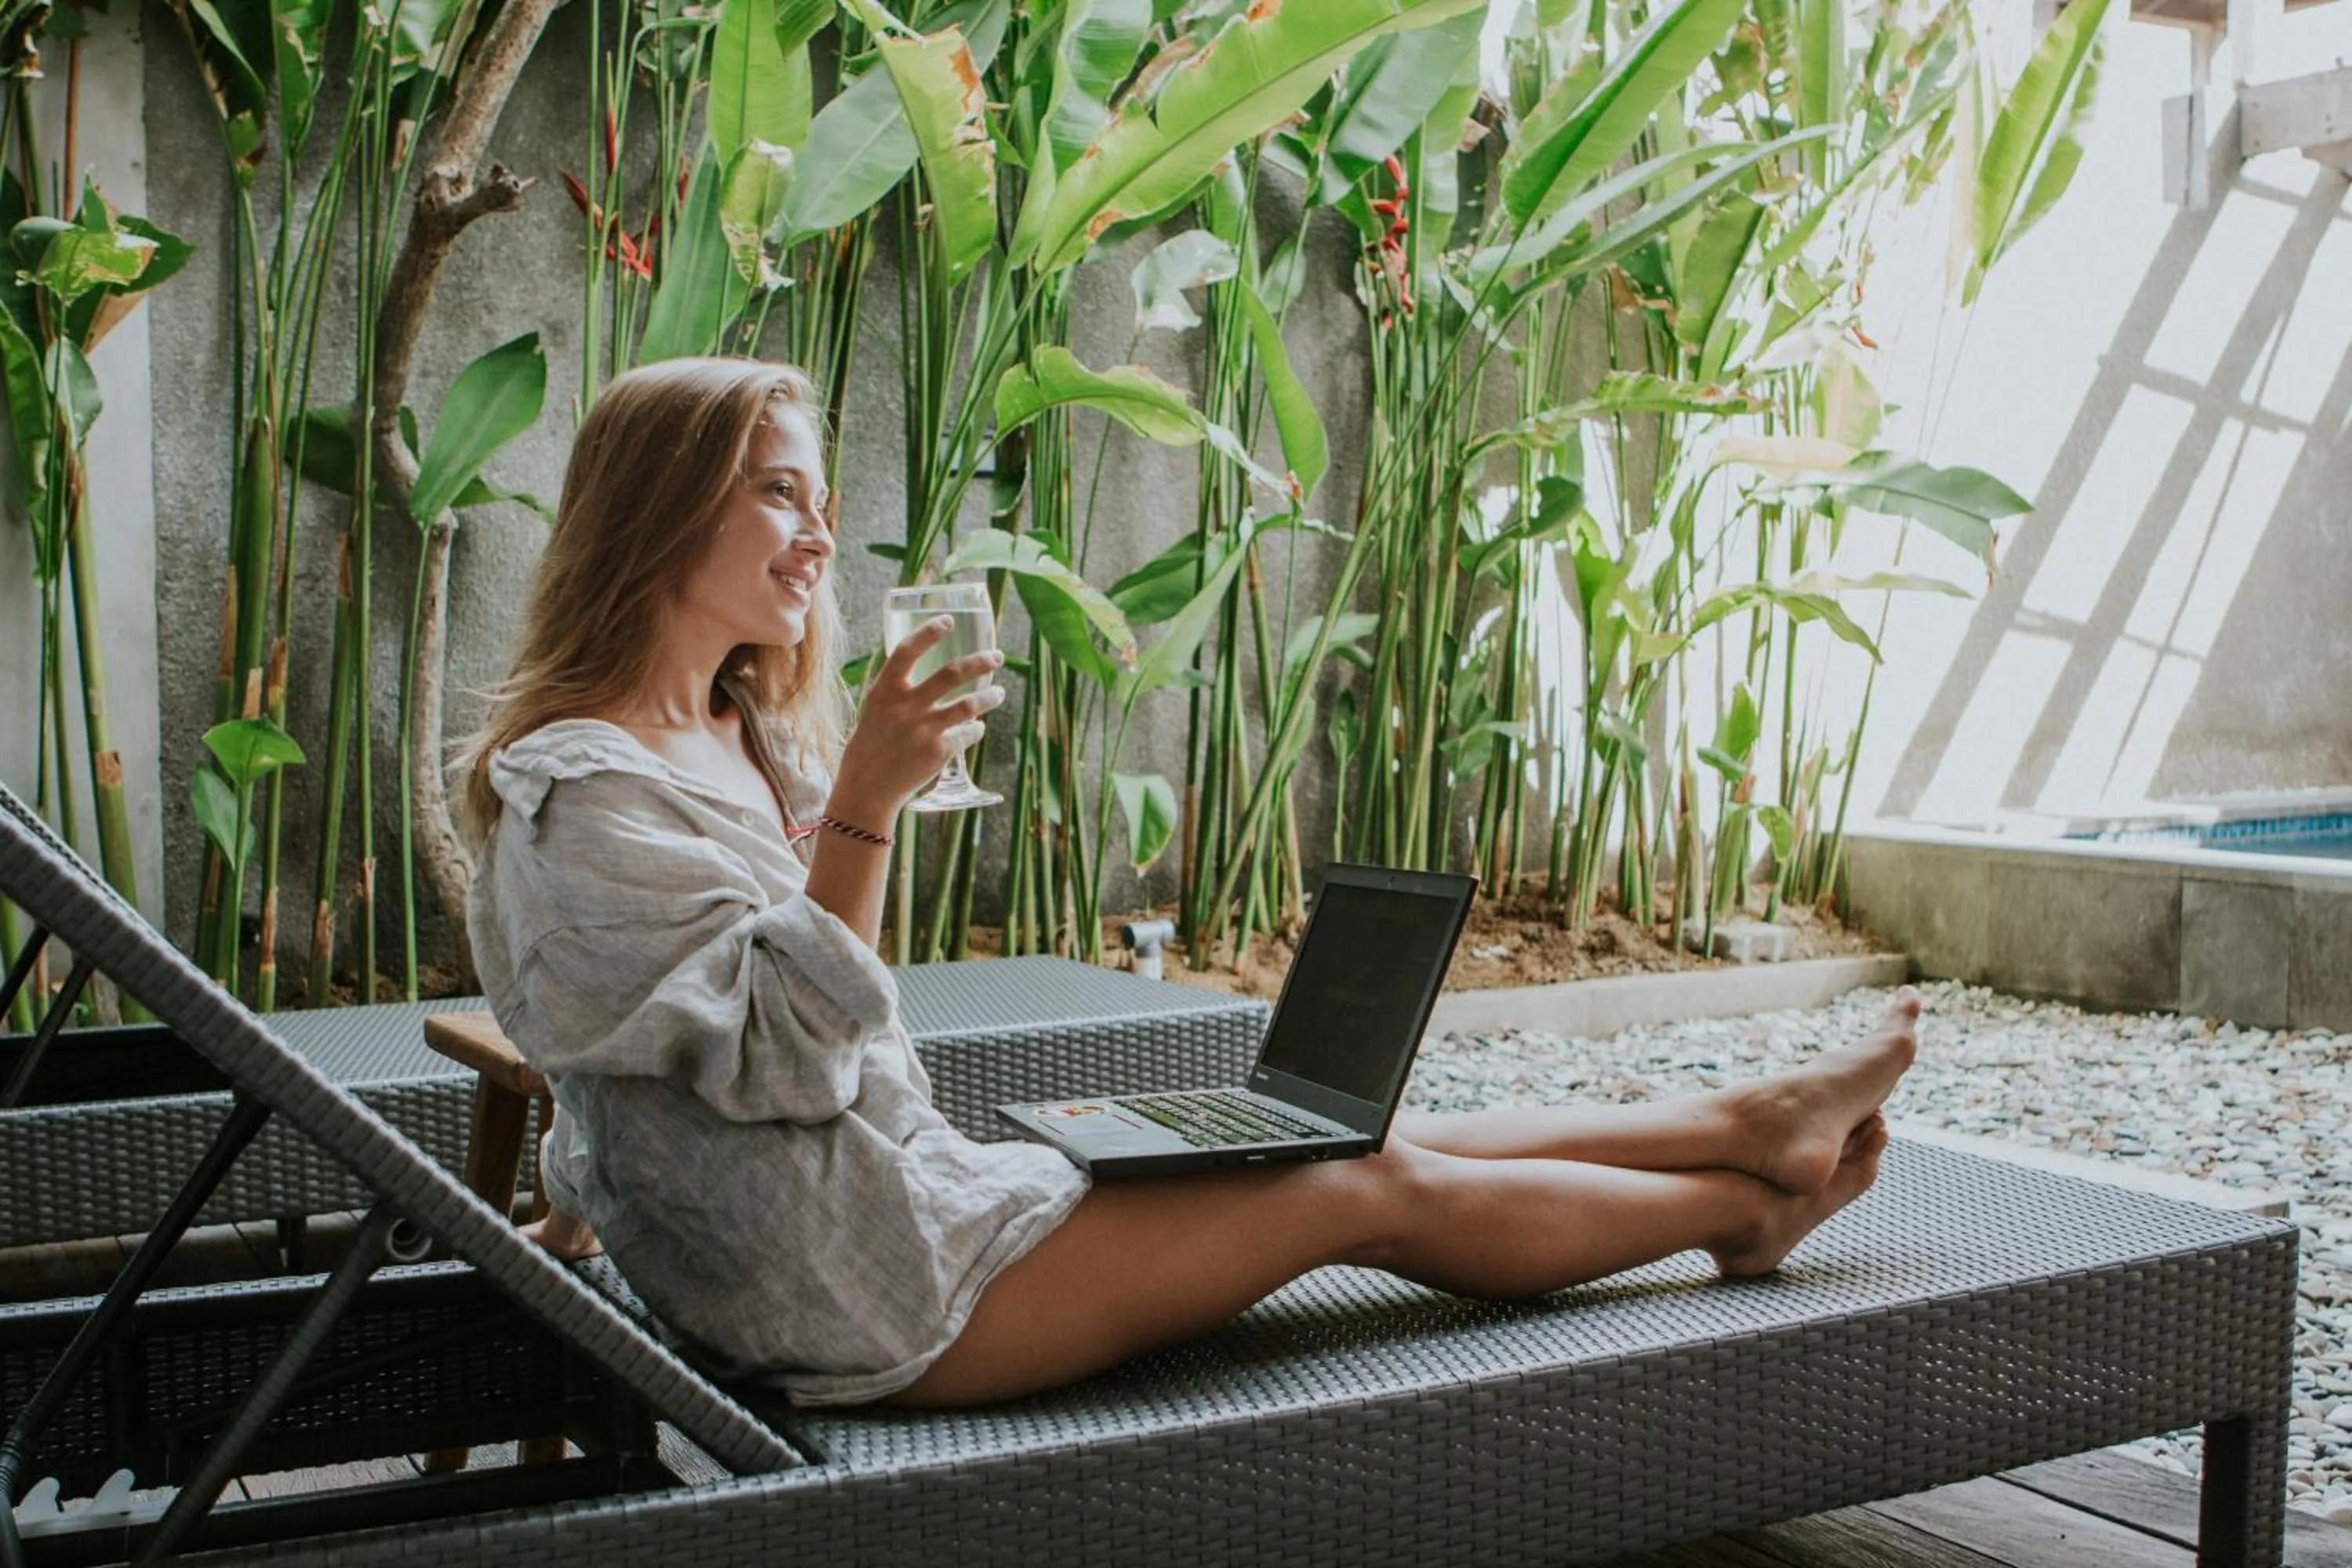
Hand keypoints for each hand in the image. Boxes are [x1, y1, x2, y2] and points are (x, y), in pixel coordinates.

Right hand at [833, 615, 1005, 821]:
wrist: (867, 789)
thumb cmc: (870, 746)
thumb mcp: (875, 710)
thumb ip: (896, 690)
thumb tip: (924, 670)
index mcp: (885, 692)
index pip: (908, 651)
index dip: (929, 632)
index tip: (949, 621)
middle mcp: (906, 707)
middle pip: (951, 673)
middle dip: (980, 661)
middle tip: (997, 656)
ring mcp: (924, 729)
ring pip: (969, 704)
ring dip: (990, 696)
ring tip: (999, 693)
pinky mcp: (938, 752)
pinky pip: (968, 734)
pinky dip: (976, 729)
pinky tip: (977, 728)